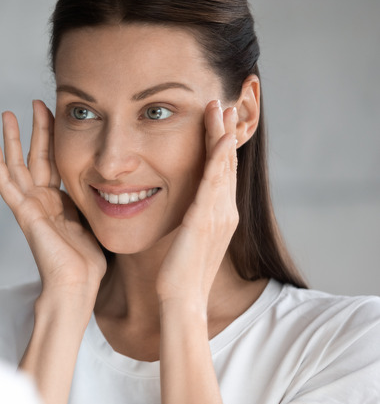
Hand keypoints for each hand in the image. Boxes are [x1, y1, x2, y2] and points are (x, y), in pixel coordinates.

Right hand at [0, 100, 105, 301]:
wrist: (78, 284)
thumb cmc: (89, 262)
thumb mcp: (96, 220)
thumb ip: (96, 199)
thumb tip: (117, 182)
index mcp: (58, 201)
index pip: (54, 161)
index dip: (53, 137)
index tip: (54, 112)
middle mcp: (41, 200)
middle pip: (34, 157)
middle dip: (34, 130)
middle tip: (32, 103)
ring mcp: (29, 206)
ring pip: (16, 165)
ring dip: (11, 139)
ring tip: (6, 114)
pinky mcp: (23, 213)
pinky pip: (6, 183)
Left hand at [156, 100, 238, 306]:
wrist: (182, 300)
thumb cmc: (178, 276)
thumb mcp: (186, 242)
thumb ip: (187, 223)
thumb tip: (180, 214)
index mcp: (219, 216)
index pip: (220, 173)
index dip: (219, 146)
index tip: (216, 123)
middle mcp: (225, 211)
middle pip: (226, 163)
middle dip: (224, 132)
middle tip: (222, 103)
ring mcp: (219, 214)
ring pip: (222, 165)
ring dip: (221, 134)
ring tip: (219, 107)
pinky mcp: (206, 218)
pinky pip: (214, 181)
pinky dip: (218, 157)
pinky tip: (219, 137)